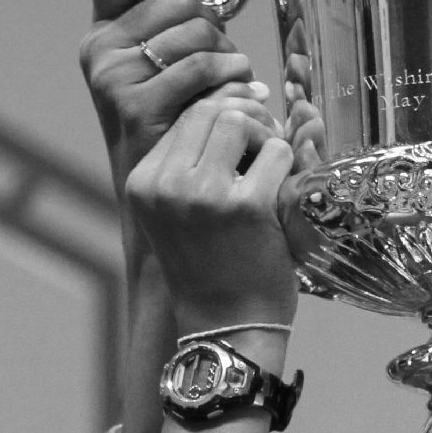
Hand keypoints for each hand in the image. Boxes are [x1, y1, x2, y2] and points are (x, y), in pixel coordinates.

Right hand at [81, 0, 269, 203]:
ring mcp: (113, 80)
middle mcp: (98, 52)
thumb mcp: (177, 61)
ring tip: (233, 80)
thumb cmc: (185, 123)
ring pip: (197, 31)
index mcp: (102, 34)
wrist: (172, 200)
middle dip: (212, 23)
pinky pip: (202, 67)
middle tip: (222, 56)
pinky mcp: (137, 108)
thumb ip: (184, 11)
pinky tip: (244, 95)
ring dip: (229, 54)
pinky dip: (234, 78)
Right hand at [125, 95, 296, 331]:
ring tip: (273, 164)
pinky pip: (276, 152)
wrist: (228, 328)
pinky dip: (289, 162)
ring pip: (239, 120)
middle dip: (248, 117)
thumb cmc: (212, 270)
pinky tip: (284, 188)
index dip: (224, 116)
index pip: (185, 118)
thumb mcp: (178, 215)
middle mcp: (165, 185)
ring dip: (266, 134)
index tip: (247, 135)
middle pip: (211, 111)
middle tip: (267, 142)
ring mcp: (203, 194)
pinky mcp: (245, 207)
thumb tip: (230, 104)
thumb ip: (189, 165)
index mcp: (143, 183)